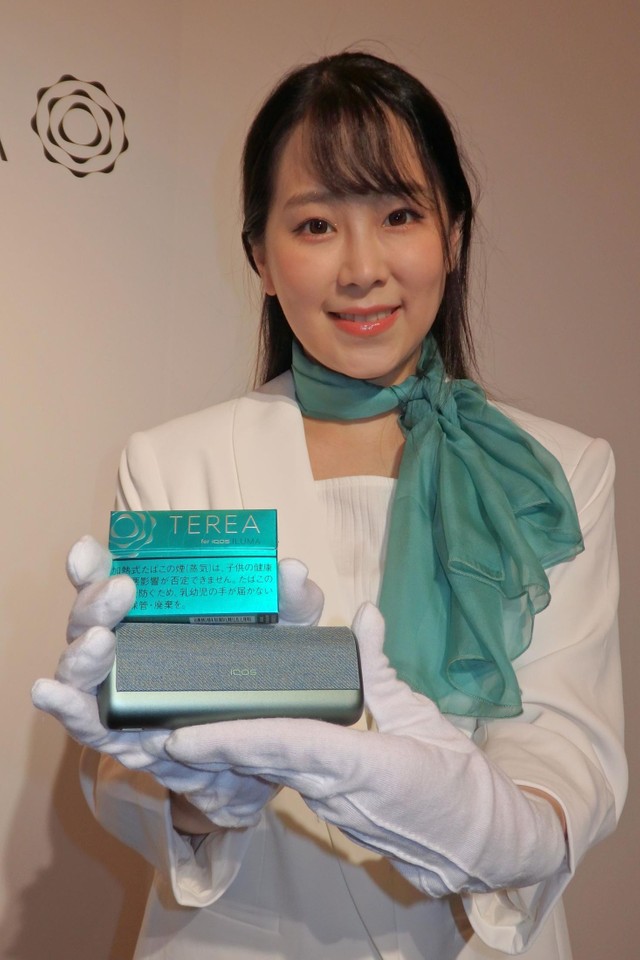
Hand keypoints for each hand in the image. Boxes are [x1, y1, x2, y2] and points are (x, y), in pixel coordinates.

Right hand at [32, 536, 324, 828]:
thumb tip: (290, 570)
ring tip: (101, 642)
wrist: (270, 748)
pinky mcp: (123, 735)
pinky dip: (65, 708)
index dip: (94, 563)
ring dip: (83, 655)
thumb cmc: (268, 673)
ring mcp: (119, 691)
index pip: (115, 577)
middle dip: (95, 601)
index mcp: (156, 610)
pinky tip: (49, 692)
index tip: (88, 550)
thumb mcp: (288, 631)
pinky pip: (88, 723)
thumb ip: (291, 599)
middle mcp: (127, 643)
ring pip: (80, 668)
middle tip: (120, 590)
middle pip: (90, 617)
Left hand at [166, 603, 566, 895]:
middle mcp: (334, 791)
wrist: (481, 846)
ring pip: (267, 773)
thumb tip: (366, 614)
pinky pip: (284, 780)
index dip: (232, 739)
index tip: (184, 735)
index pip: (285, 746)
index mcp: (361, 765)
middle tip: (157, 727)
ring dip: (224, 755)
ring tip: (180, 728)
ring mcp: (330, 806)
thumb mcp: (423, 717)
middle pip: (261, 761)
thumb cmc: (460, 783)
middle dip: (209, 748)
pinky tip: (227, 741)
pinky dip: (252, 761)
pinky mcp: (332, 809)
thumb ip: (384, 667)